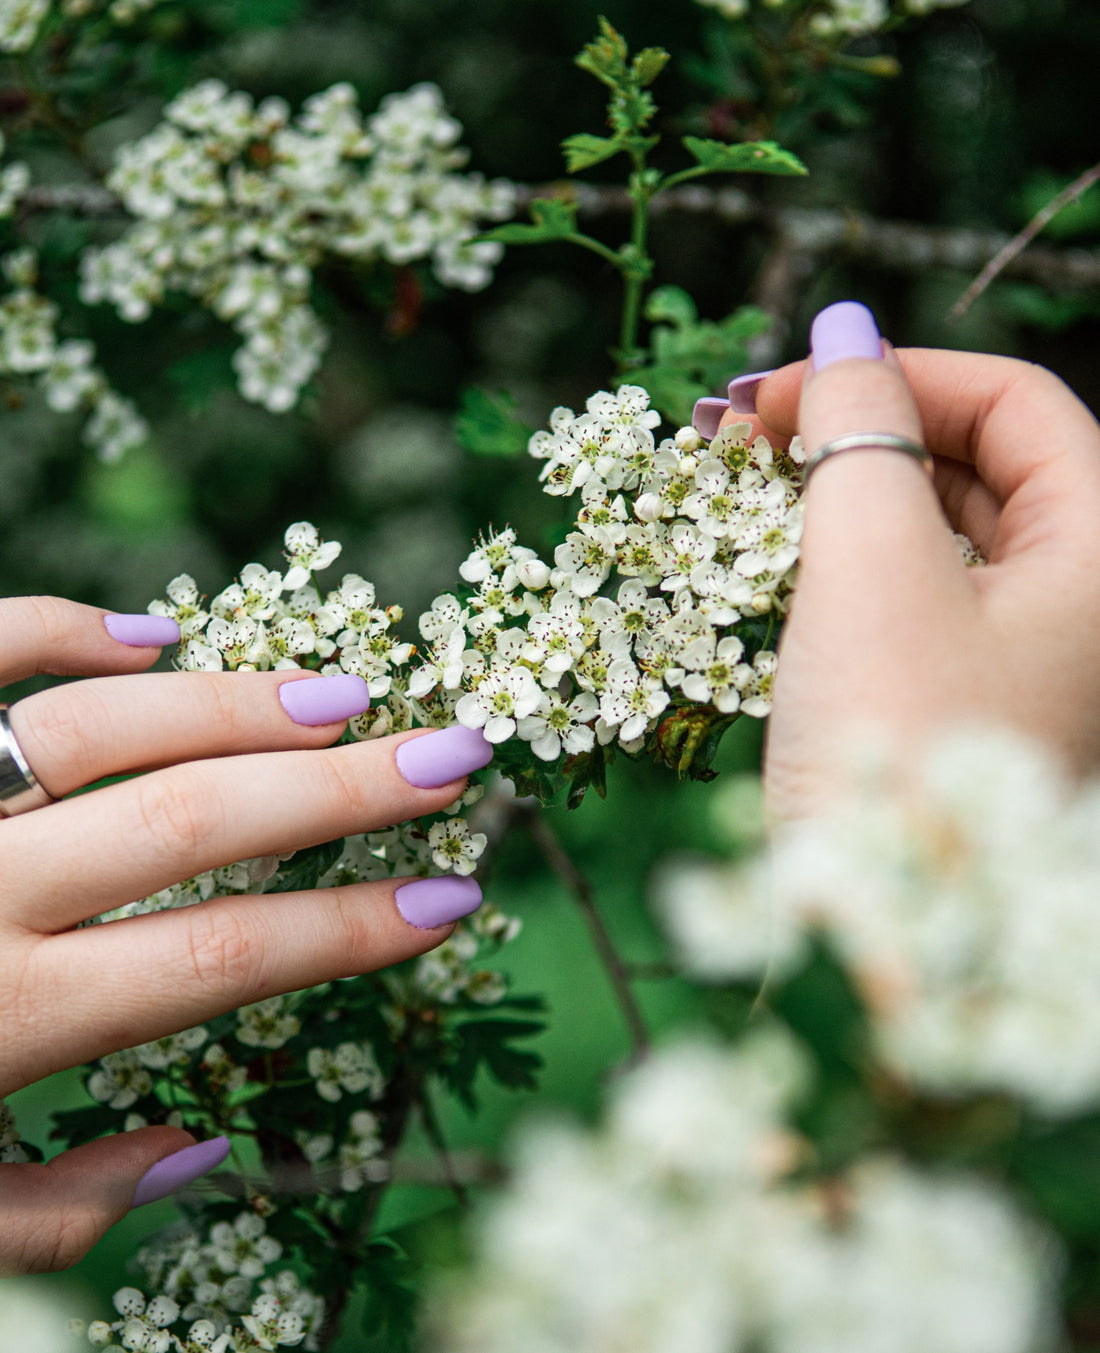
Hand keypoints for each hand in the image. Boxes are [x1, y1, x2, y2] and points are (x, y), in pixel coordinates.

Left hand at [0, 597, 491, 1273]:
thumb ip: (59, 1214)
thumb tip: (205, 1150)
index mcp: (3, 1022)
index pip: (231, 954)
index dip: (357, 929)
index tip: (454, 899)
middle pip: (202, 818)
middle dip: (346, 788)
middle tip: (453, 753)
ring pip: (109, 722)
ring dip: (239, 702)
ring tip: (343, 695)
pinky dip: (60, 629)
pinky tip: (152, 637)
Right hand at [715, 302, 1099, 818]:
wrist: (884, 958)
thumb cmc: (894, 756)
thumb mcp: (873, 574)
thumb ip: (858, 436)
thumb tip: (843, 331)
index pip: (1016, 406)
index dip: (896, 372)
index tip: (776, 389)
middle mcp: (1080, 605)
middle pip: (980, 465)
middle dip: (861, 431)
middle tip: (740, 436)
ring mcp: (1025, 665)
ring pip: (940, 535)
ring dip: (843, 498)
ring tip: (741, 492)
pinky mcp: (961, 712)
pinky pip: (914, 604)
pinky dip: (845, 569)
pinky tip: (775, 569)